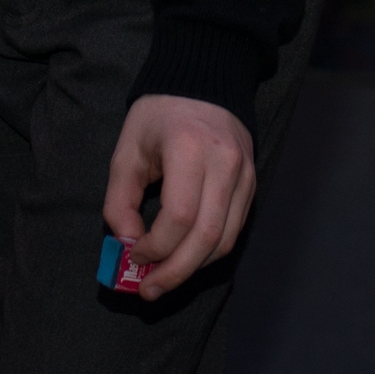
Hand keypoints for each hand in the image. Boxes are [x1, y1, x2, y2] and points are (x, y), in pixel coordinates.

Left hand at [103, 93, 255, 298]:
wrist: (202, 84)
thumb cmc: (158, 116)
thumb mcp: (128, 148)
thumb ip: (121, 198)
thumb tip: (127, 244)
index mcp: (190, 148)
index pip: (180, 215)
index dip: (157, 246)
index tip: (134, 256)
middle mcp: (225, 165)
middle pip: (207, 237)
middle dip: (176, 271)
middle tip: (149, 289)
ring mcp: (245, 177)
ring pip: (224, 241)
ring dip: (193, 268)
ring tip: (163, 279)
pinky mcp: (253, 187)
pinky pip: (233, 230)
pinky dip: (209, 252)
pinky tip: (186, 258)